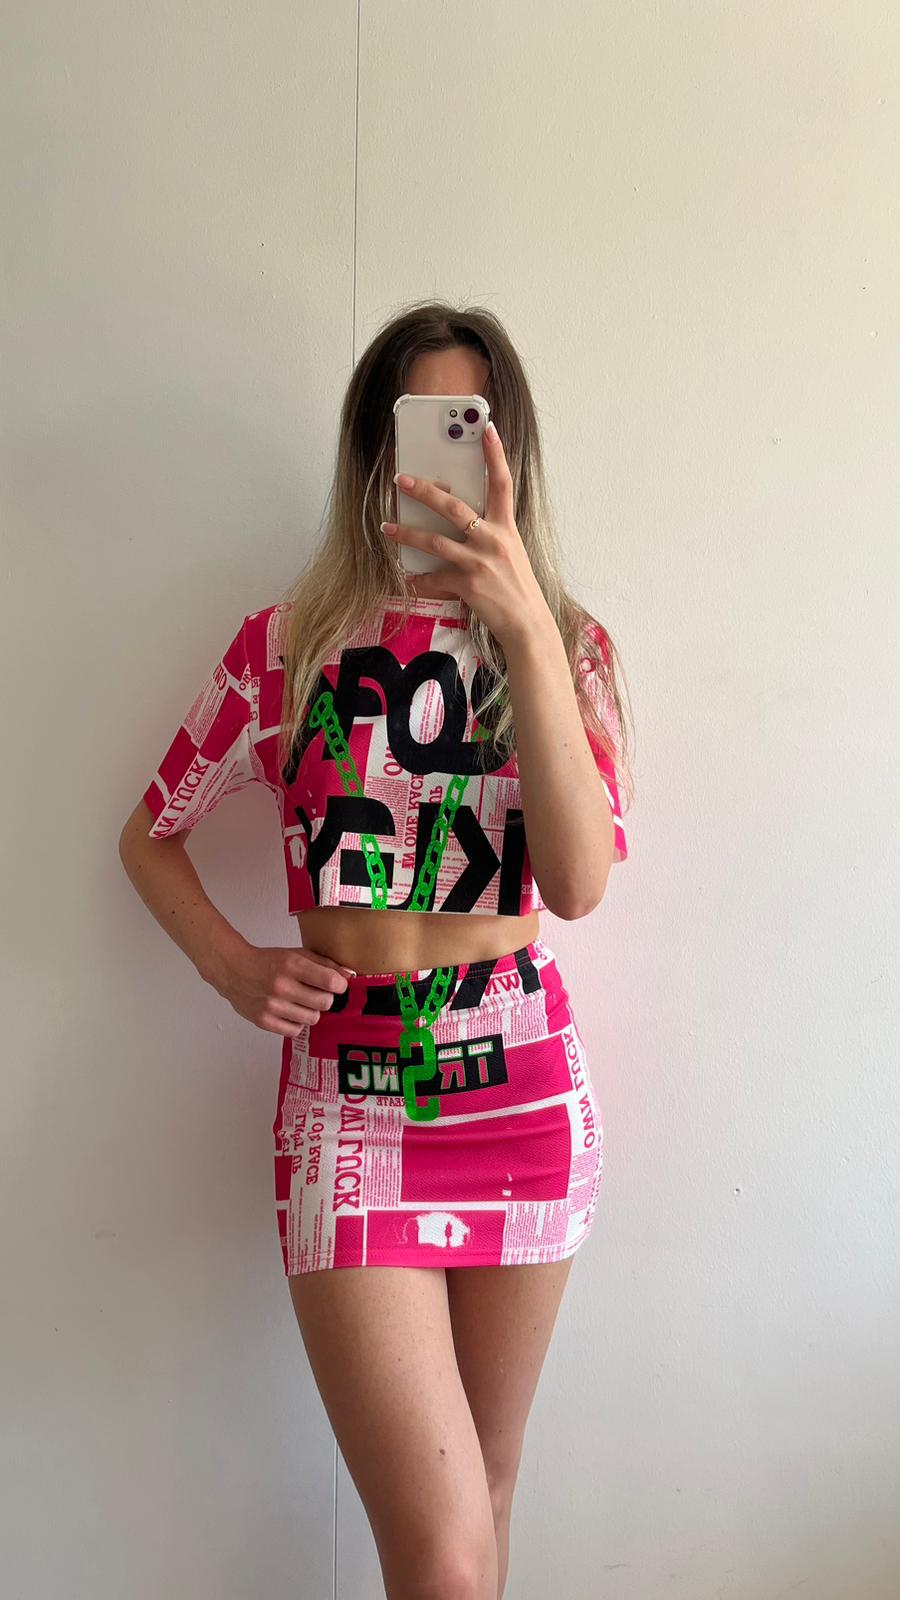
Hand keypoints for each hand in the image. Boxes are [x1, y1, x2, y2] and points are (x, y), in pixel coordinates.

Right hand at [215, 943, 353, 1037]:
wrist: (234, 970)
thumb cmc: (268, 961)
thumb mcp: (296, 954)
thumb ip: (324, 964)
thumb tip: (350, 975)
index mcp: (292, 965)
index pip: (330, 981)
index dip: (339, 984)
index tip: (336, 984)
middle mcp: (281, 986)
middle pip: (325, 1003)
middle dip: (326, 998)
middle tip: (317, 993)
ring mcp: (272, 1006)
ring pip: (313, 1018)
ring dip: (311, 1010)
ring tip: (300, 1001)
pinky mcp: (264, 1021)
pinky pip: (296, 1030)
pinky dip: (297, 1022)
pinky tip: (290, 1011)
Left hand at [380, 421, 550, 646]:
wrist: (527, 623)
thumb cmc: (518, 588)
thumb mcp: (510, 553)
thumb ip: (489, 535)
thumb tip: (461, 524)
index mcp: (506, 528)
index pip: (502, 483)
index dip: (495, 454)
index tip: (486, 428)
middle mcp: (493, 540)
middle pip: (454, 507)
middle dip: (425, 491)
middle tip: (402, 480)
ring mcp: (479, 562)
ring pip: (434, 541)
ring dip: (407, 534)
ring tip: (387, 527)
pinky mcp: (468, 584)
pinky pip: (434, 578)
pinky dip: (419, 578)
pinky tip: (408, 576)